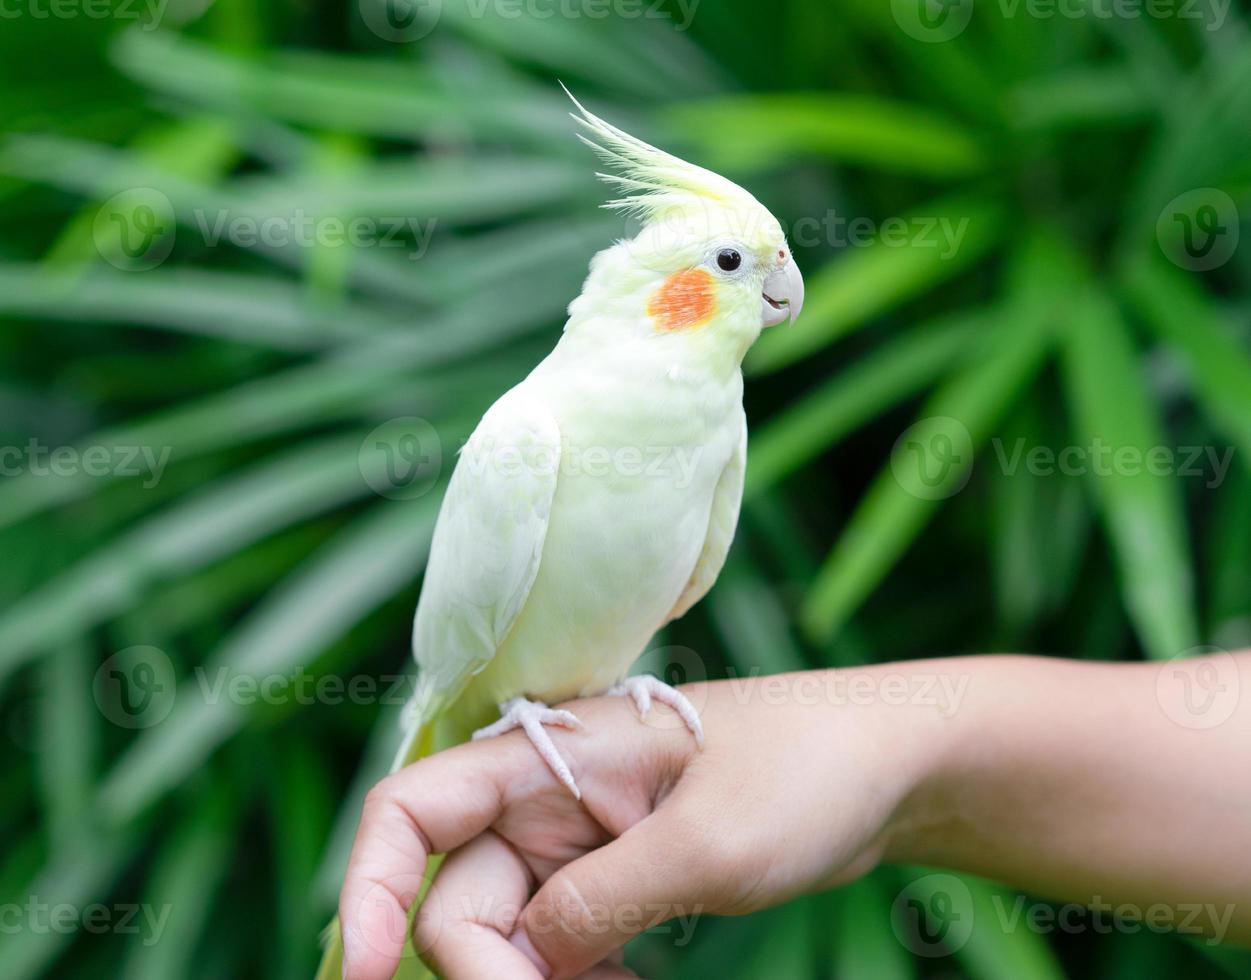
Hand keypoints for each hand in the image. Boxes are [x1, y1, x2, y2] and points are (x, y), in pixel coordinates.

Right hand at [338, 671, 946, 978]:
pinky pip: (558, 944)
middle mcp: (543, 794)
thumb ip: (597, 904)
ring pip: (509, 935)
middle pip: (459, 902)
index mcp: (547, 755)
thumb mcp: (704, 845)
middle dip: (493, 975)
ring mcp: (577, 837)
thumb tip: (516, 965)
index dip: (366, 889)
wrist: (883, 765)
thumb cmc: (803, 770)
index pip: (410, 811)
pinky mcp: (612, 873)